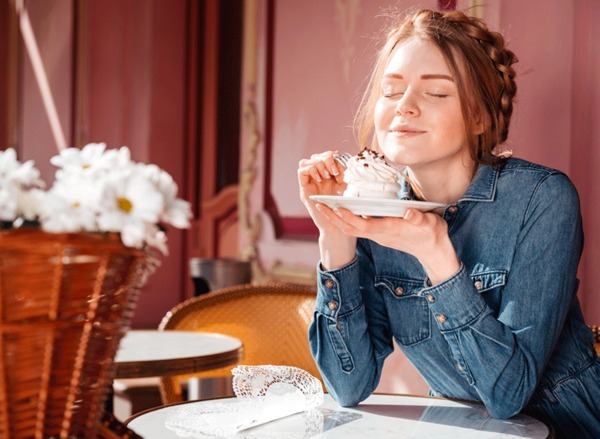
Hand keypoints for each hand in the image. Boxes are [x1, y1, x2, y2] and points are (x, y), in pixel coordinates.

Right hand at [298, 151, 356, 269]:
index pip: (324, 156)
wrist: (341, 226)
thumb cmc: (350, 208)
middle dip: (325, 158)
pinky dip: (310, 170)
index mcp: (329, 175)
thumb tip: (345, 155)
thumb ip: (347, 172)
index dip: (331, 155)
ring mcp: (310, 183)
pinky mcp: (304, 190)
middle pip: (315, 156)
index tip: (340, 160)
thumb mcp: (350, 186)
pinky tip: (321, 178)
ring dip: (318, 164)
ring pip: (305, 161)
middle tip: (334, 170)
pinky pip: (301, 171)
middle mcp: (318, 178)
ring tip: (328, 174)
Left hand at [316, 204, 459, 284]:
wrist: (435, 252)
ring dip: (337, 218)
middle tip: (318, 204)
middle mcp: (379, 234)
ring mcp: (379, 235)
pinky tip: (343, 209)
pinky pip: (359, 228)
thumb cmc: (433, 235)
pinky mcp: (381, 234)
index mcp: (388, 230)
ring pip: (352, 228)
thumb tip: (409, 212)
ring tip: (324, 205)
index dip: (348, 217)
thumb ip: (419, 218)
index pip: (363, 225)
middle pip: (350, 228)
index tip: (336, 207)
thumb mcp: (430, 224)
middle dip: (333, 217)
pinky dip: (347, 219)